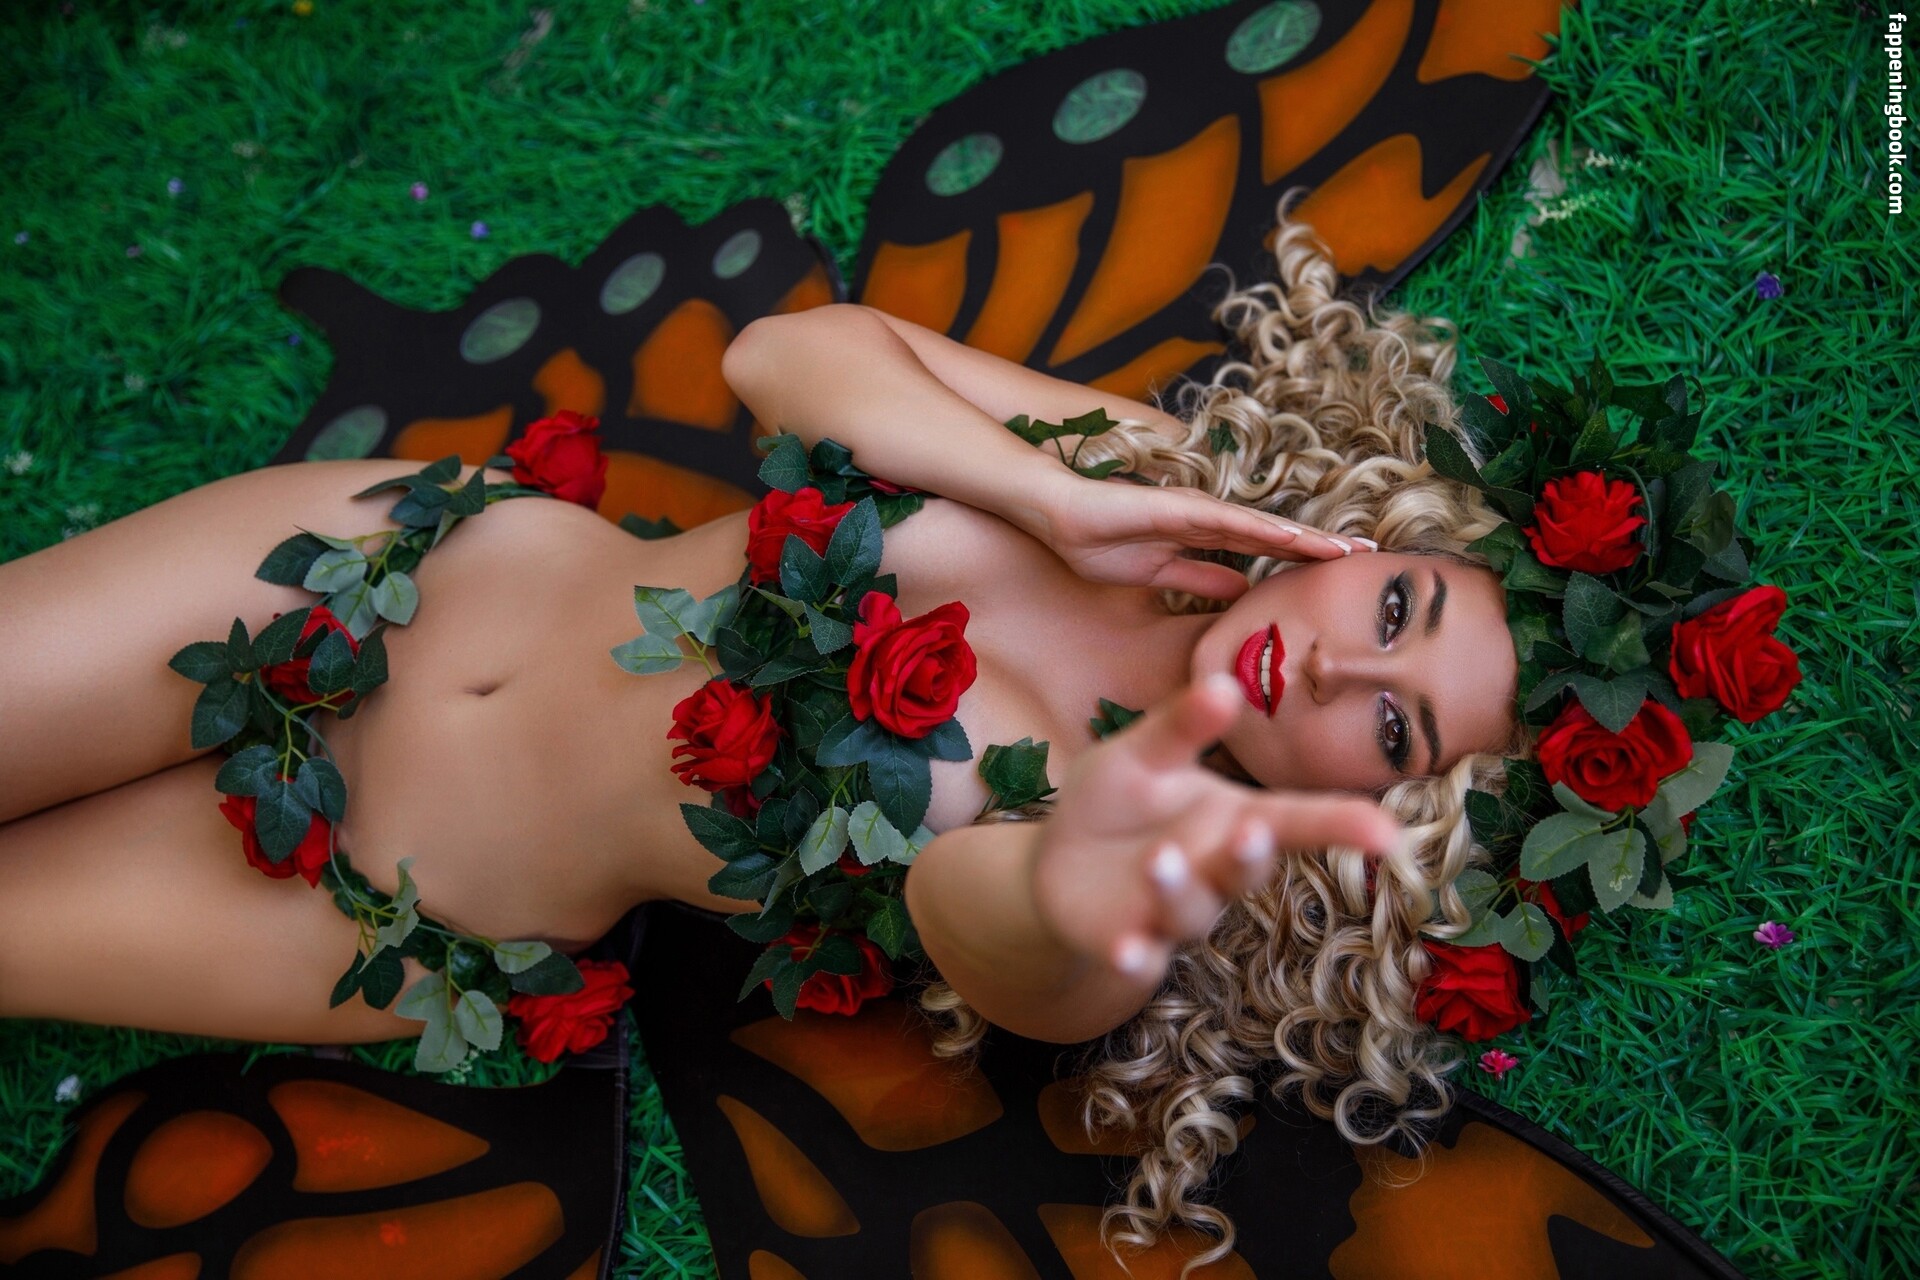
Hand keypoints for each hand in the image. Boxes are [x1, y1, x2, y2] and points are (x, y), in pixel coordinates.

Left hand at [1028, 674, 1406, 981]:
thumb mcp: (1140, 755)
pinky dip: (1133, 958)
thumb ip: (1179, 727)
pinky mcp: (1126, 943)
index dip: (1341, 825)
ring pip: (1189, 910)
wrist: (1059, 862)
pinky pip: (1138, 959)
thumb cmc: (1116, 800)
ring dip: (1177, 889)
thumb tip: (1227, 685)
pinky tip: (1124, 951)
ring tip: (1158, 859)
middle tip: (1253, 830)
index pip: (1295, 820)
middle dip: (1250, 854)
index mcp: (1229, 818)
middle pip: (1244, 868)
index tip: (1388, 833)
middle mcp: (1213, 870)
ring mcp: (1172, 912)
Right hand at [1038, 471, 1371, 600]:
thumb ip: (1200, 579)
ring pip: (1262, 526)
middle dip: (1322, 546)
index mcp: (1205, 534)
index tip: (1346, 569)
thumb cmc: (1097, 541)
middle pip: (1277, 534)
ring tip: (1346, 550)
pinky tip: (1293, 537)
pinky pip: (1227, 523)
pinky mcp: (1176, 510)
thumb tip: (1242, 590)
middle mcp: (1209, 517)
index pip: (1267, 547)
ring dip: (1305, 537)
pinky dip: (1262, 530)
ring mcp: (1194, 510)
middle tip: (1370, 556)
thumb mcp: (1160, 573)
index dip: (1306, 556)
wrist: (1054, 515)